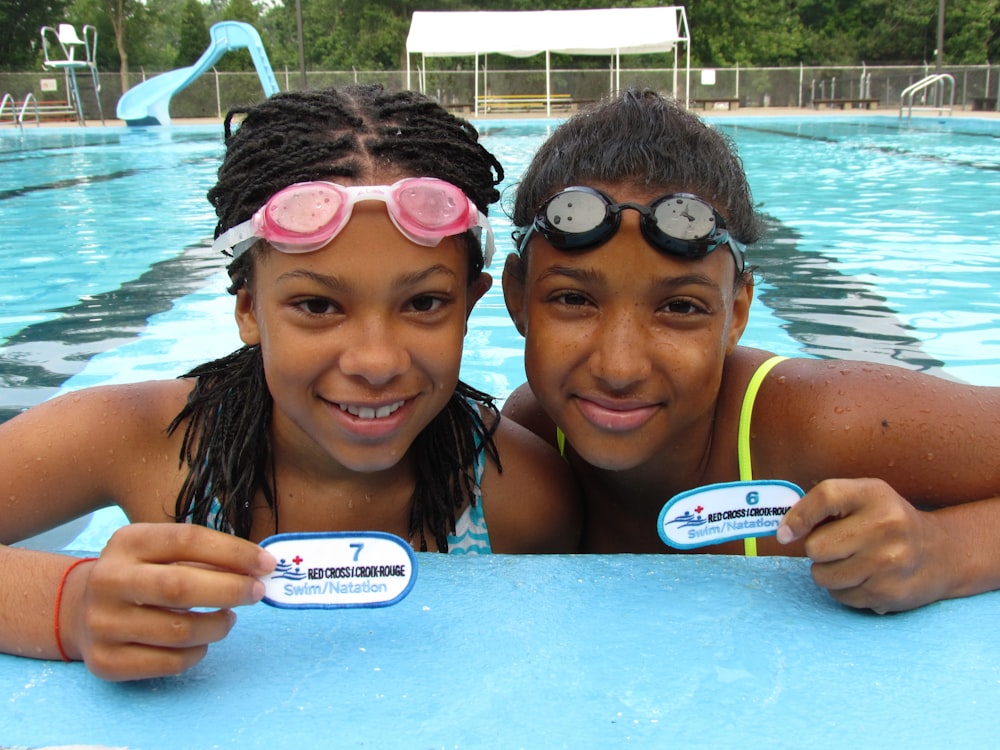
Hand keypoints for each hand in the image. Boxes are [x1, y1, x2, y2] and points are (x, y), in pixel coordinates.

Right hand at [64, 523, 275, 680]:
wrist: (78, 609)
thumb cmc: (140, 574)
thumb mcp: (160, 551)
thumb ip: (204, 555)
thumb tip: (259, 568)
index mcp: (128, 542)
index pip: (188, 540)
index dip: (234, 552)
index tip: (266, 564)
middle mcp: (108, 580)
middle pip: (180, 587)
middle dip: (230, 590)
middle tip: (256, 592)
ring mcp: (102, 624)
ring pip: (179, 631)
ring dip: (217, 626)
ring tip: (228, 618)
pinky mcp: (105, 661)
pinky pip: (168, 663)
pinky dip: (197, 653)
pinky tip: (202, 642)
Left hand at [776, 478, 946, 613]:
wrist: (940, 553)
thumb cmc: (886, 521)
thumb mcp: (862, 498)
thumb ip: (822, 506)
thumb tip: (782, 533)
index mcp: (874, 494)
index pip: (824, 497)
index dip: (797, 517)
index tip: (784, 533)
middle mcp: (885, 526)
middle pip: (815, 546)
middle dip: (817, 549)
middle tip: (838, 545)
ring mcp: (888, 562)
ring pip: (822, 575)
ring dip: (827, 572)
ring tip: (852, 562)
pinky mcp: (887, 593)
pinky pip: (839, 596)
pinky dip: (843, 589)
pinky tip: (864, 577)